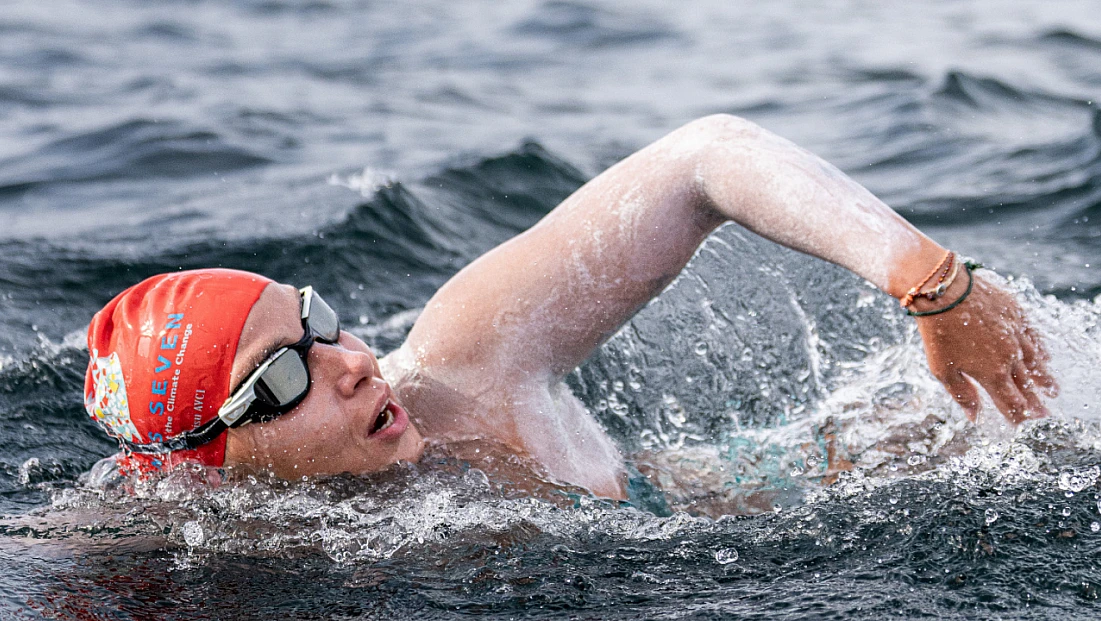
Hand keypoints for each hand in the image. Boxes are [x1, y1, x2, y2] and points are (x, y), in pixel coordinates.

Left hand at [913, 270, 1057, 423]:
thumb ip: (962, 394)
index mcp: (991, 374)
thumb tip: (975, 416)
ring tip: (1052, 390)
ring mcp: (1016, 335)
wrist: (944, 292)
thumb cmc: (938, 333)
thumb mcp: (943, 370)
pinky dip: (1040, 351)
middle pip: (1026, 385)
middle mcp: (1009, 357)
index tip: (1018, 424)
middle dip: (1034, 403)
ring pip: (1035, 362)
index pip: (1010, 402)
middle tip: (1043, 414)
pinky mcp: (1017, 315)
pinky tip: (1044, 358)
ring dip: (1044, 379)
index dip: (1015, 416)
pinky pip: (1034, 337)